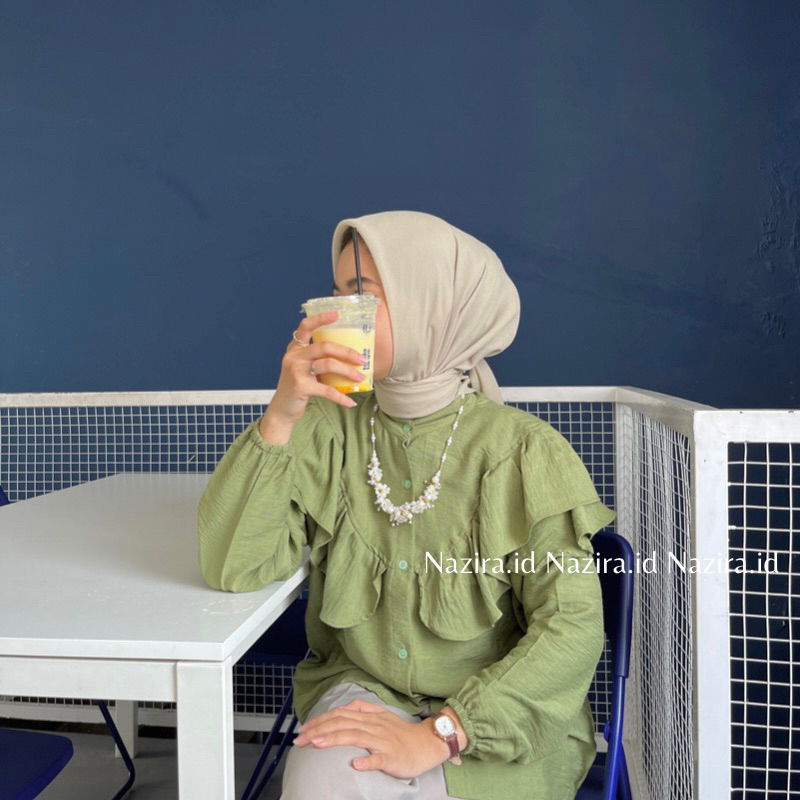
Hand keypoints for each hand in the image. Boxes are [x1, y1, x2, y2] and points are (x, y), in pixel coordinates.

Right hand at [270, 310, 367, 422]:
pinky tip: (350, 402)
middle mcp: (294, 356)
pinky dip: (341, 397)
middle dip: (347, 352)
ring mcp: (296, 371)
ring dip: (348, 372)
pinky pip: (327, 390)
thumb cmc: (298, 387)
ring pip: (328, 365)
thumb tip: (349, 357)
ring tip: (360, 378)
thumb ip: (318, 360)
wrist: (282, 410)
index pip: (306, 326)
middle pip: (325, 346)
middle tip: (362, 359)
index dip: (320, 318)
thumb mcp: (303, 368)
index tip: (337, 314)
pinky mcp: (301, 387)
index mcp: (295, 348)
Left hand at [292, 698, 450, 779]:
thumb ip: (363, 709)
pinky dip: (367, 761)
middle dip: (320, 730)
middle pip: (343, 724)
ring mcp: (383, 741)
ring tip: (318, 744)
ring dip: (335, 739)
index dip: (320, 720)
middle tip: (301, 739)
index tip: (303, 729)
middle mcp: (374, 726)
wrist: (427, 743)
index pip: (340, 715)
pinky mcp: (392, 757)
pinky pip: (379, 759)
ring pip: (356, 736)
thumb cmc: (402, 733)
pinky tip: (355, 764)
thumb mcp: (382, 715)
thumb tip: (344, 707)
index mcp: (370, 716)